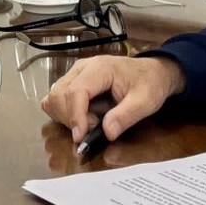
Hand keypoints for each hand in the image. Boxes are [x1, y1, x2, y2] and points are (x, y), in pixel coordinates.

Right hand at [40, 55, 184, 143]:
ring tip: (90, 121)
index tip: (81, 137)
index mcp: (100, 68)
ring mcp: (75, 73)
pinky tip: (80, 117)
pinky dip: (62, 112)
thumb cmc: (150, 83)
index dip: (75, 116)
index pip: (76, 91)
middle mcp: (82, 67)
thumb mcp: (146, 101)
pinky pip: (55, 98)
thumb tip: (107, 133)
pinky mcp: (73, 81)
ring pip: (53, 97)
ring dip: (65, 116)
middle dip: (71, 118)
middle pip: (60, 95)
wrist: (151, 72)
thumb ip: (126, 116)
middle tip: (95, 126)